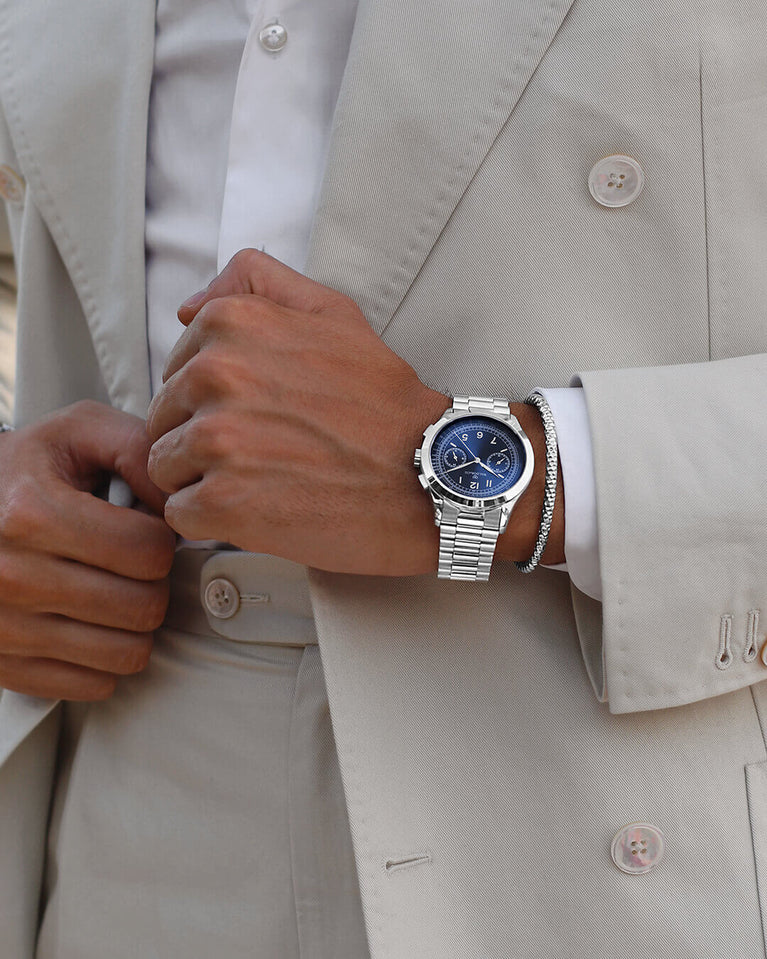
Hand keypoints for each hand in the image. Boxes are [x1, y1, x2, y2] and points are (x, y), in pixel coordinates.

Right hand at [0, 402, 176, 700]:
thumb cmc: (29, 468)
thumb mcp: (80, 431)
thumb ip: (139, 449)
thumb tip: (178, 502)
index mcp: (32, 514)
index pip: (148, 553)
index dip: (162, 539)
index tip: (144, 530)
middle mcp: (12, 576)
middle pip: (142, 606)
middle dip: (154, 583)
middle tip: (134, 564)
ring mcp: (4, 627)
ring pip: (125, 654)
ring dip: (136, 624)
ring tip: (117, 591)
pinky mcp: (5, 665)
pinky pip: (93, 685)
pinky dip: (106, 659)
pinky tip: (93, 624)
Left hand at [147, 249, 447, 574]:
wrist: (431, 473)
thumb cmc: (385, 405)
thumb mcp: (334, 314)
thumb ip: (259, 284)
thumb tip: (189, 305)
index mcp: (233, 324)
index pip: (177, 372)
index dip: (214, 402)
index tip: (260, 417)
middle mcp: (216, 375)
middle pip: (166, 419)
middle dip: (205, 441)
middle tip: (268, 453)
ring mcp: (217, 440)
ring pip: (166, 467)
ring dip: (207, 482)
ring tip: (267, 482)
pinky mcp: (221, 501)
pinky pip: (181, 514)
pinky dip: (215, 522)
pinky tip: (262, 511)